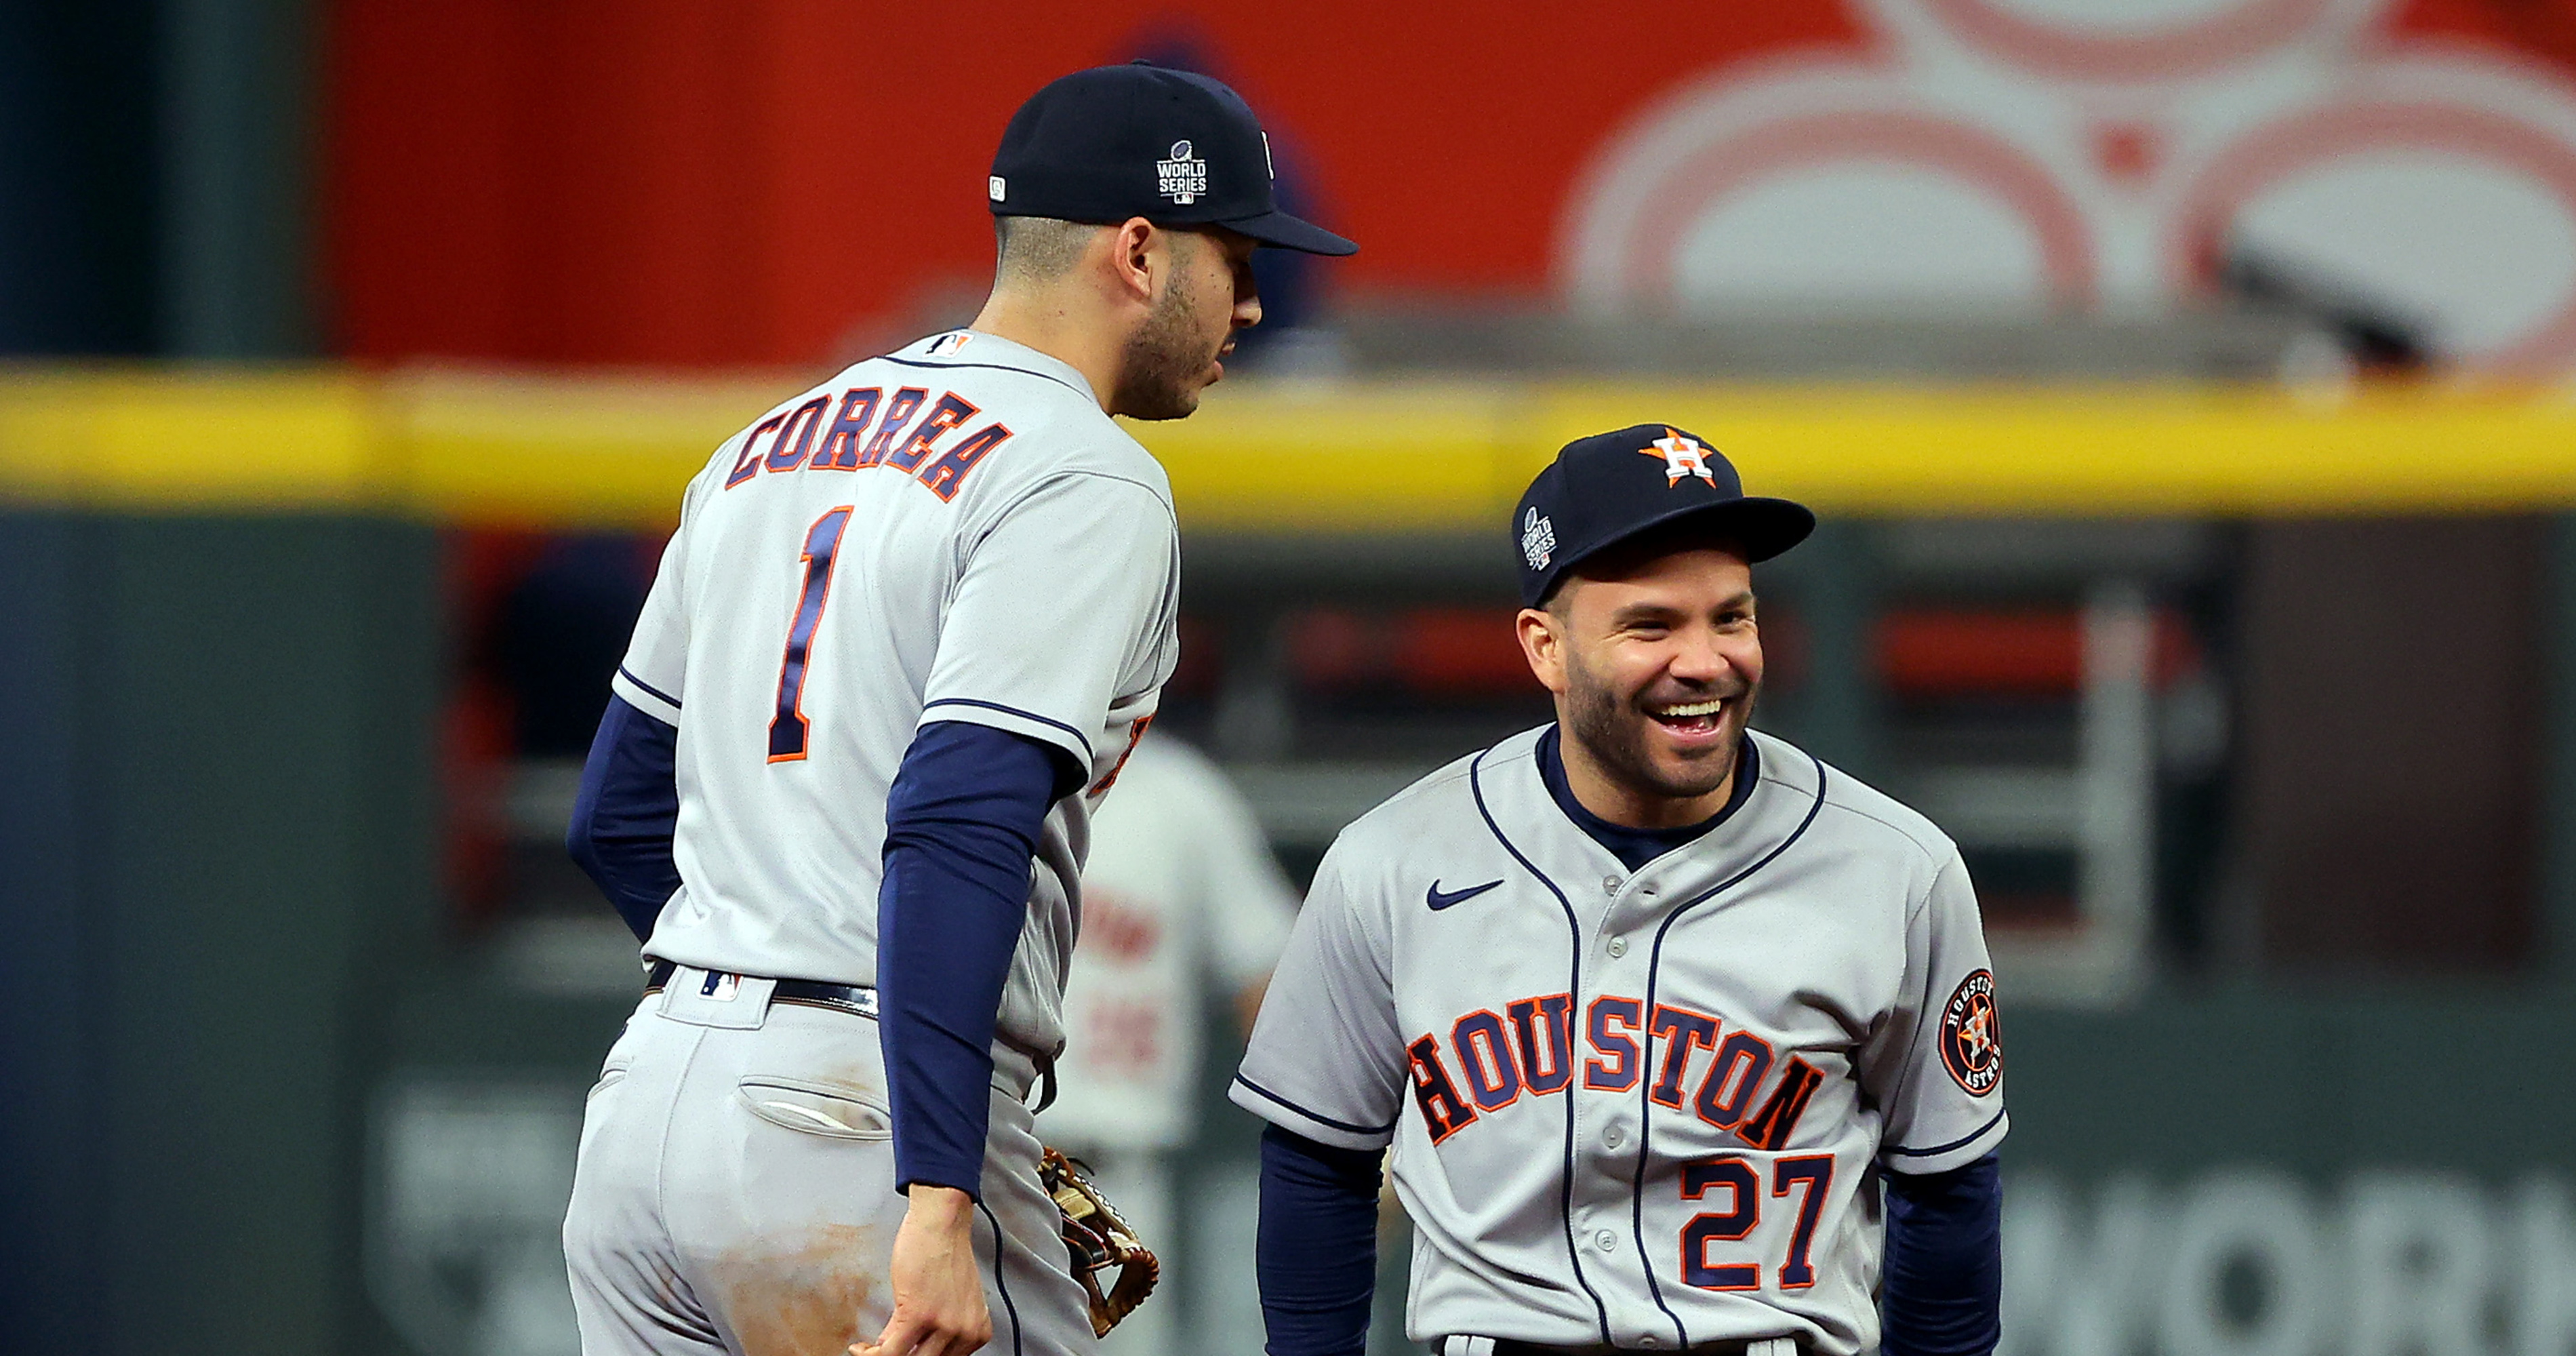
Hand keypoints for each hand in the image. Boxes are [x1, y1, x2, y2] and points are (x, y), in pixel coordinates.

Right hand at [851, 1185, 990, 1355]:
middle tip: (880, 1352)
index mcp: (978, 1332)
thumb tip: (904, 1349)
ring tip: (868, 1351)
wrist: (941, 1223)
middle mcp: (966, 1333)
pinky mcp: (918, 1315)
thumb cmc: (945, 1252)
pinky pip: (889, 1351)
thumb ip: (936, 1329)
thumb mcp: (952, 1300)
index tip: (901, 1354)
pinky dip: (869, 1353)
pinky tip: (861, 1347)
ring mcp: (944, 1325)